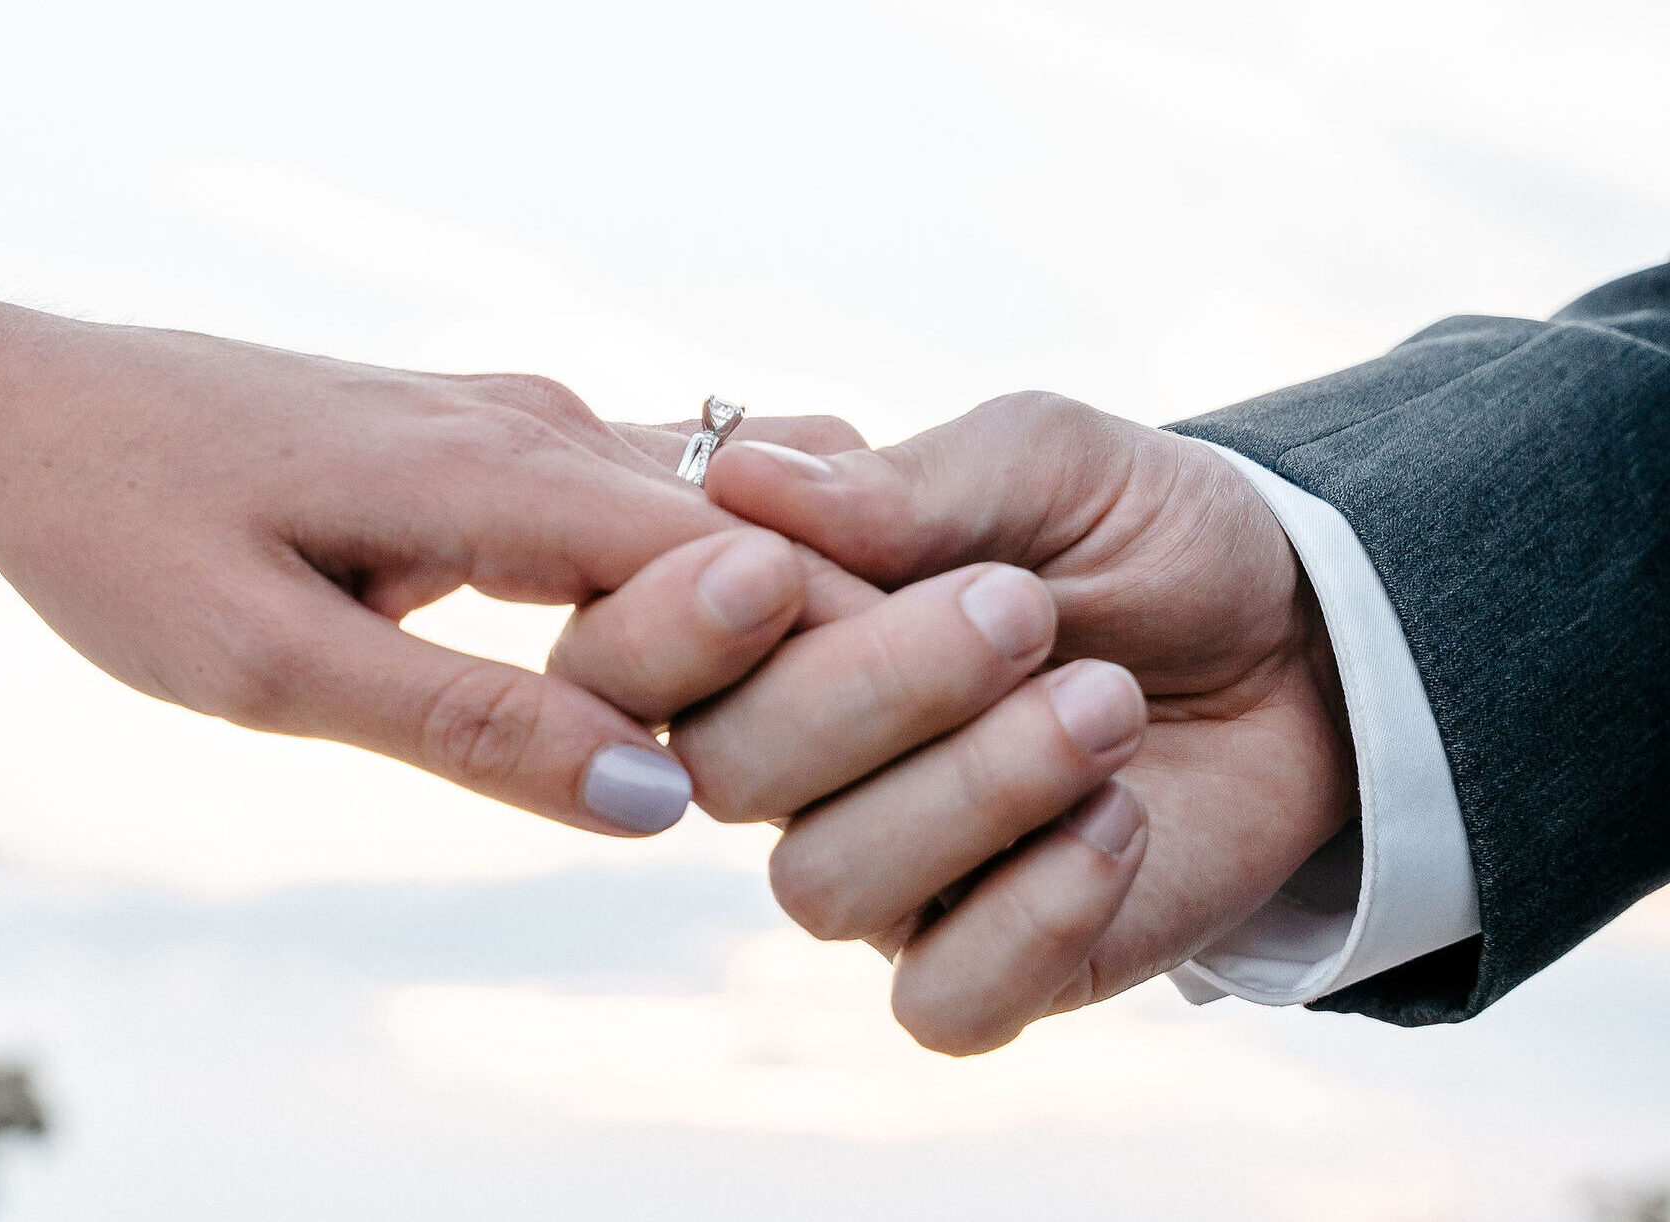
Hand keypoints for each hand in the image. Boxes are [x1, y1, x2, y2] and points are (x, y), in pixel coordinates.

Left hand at [0, 237, 884, 835]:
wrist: (23, 409)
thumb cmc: (125, 532)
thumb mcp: (274, 663)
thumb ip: (470, 726)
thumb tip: (657, 801)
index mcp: (505, 474)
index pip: (743, 556)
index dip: (855, 647)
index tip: (965, 729)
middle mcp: (540, 430)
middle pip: (752, 530)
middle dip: (846, 632)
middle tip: (967, 732)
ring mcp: (520, 424)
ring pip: (705, 516)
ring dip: (780, 607)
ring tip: (879, 712)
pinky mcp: (489, 445)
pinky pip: (638, 512)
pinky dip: (701, 581)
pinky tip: (738, 653)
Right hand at [684, 392, 1356, 1051]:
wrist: (1305, 643)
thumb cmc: (1143, 534)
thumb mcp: (1045, 464)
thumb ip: (904, 485)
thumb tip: (743, 478)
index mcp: (767, 632)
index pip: (629, 656)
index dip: (672, 628)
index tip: (778, 573)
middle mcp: (794, 765)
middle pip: (729, 773)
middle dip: (875, 689)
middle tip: (1026, 610)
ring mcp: (884, 876)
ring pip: (826, 886)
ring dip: (975, 789)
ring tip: (1106, 705)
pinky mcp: (982, 969)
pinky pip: (939, 1001)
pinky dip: (1030, 919)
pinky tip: (1118, 826)